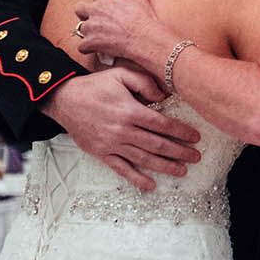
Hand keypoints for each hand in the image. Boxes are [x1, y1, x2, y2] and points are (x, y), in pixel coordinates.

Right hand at [45, 67, 201, 189]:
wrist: (64, 100)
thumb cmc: (94, 86)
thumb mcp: (120, 74)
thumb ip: (144, 82)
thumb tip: (163, 97)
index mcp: (129, 111)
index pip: (162, 124)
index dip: (181, 132)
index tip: (195, 137)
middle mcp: (122, 130)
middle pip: (157, 145)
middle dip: (180, 152)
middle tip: (196, 157)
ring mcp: (112, 144)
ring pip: (144, 159)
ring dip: (165, 167)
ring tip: (182, 171)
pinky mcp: (101, 153)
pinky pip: (121, 169)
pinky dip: (136, 179)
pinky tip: (150, 185)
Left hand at [74, 0, 170, 70]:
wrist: (144, 37)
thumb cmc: (144, 19)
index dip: (101, 6)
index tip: (106, 11)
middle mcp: (95, 10)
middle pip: (80, 9)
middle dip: (85, 15)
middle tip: (94, 22)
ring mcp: (91, 26)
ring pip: (81, 29)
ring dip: (88, 34)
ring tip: (99, 38)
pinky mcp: (91, 41)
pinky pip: (82, 46)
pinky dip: (88, 49)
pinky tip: (95, 49)